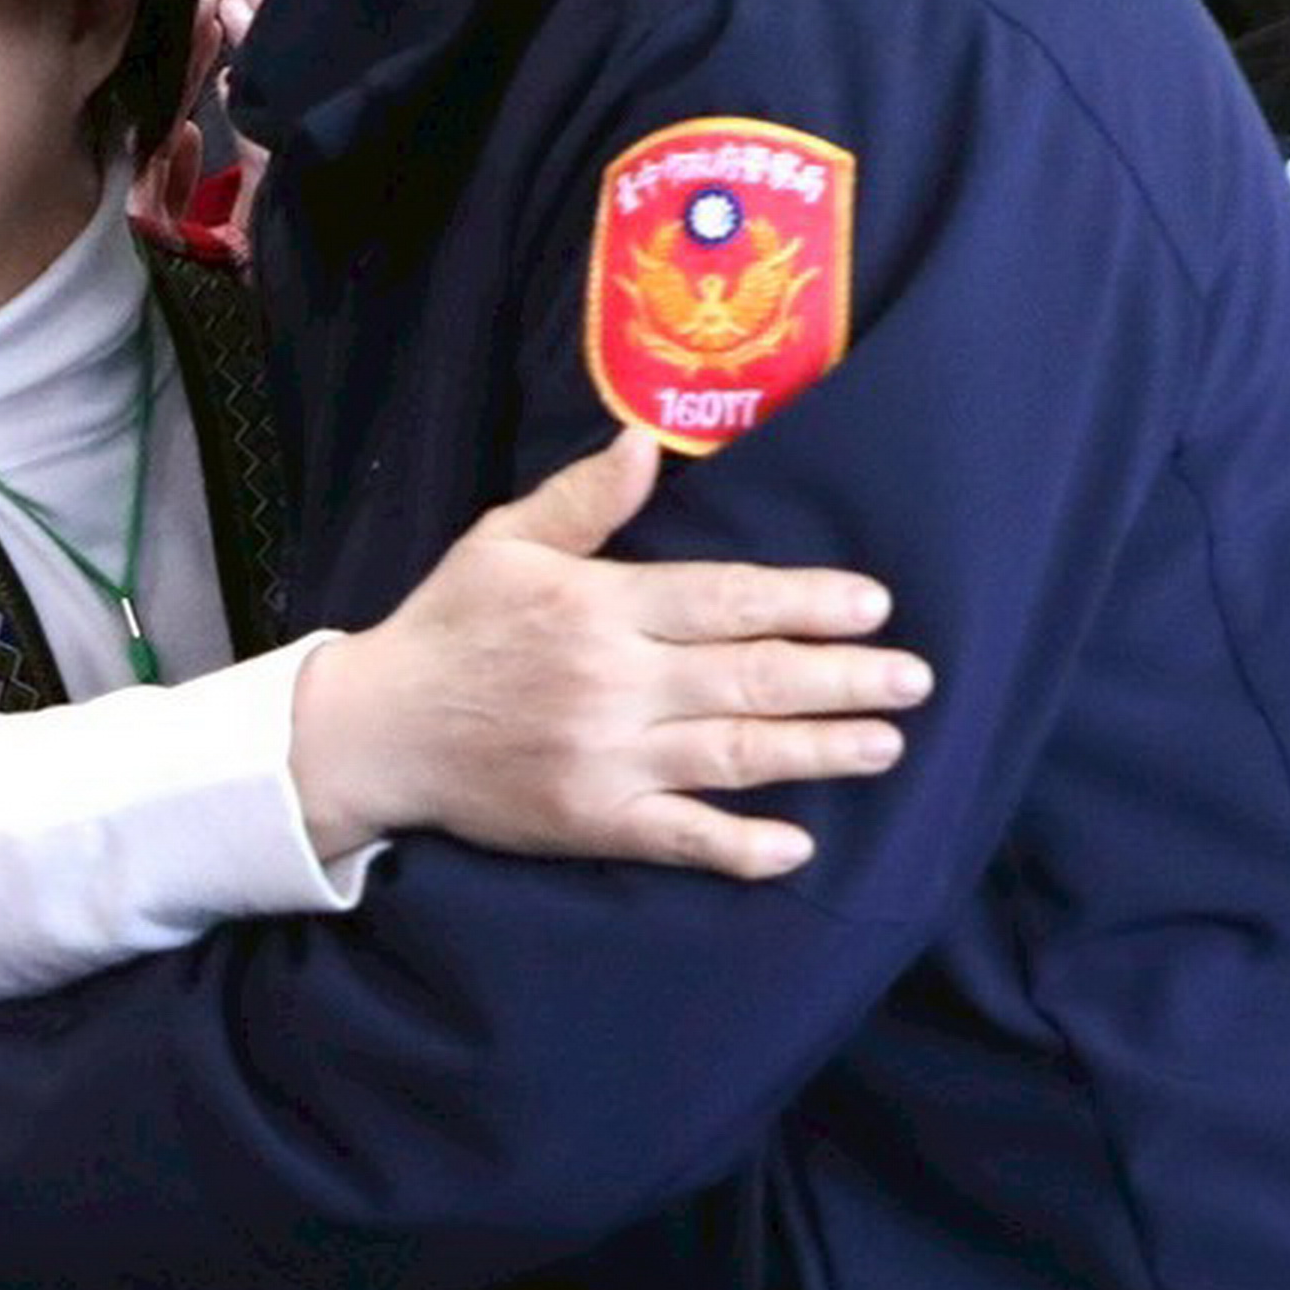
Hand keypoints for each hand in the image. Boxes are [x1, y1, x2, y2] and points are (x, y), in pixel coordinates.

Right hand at [292, 431, 926, 873]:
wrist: (375, 731)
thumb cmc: (447, 626)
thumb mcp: (503, 541)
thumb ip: (583, 499)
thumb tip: (645, 443)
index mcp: (598, 606)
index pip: (725, 599)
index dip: (806, 601)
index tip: (873, 603)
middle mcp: (612, 682)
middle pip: (749, 676)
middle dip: (842, 677)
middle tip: (915, 679)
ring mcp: (603, 758)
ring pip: (733, 753)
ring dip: (817, 751)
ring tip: (886, 745)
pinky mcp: (588, 822)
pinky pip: (678, 838)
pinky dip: (739, 846)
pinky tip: (798, 847)